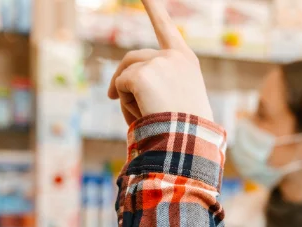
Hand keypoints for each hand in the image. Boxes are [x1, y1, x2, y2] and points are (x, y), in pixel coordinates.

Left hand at [108, 0, 212, 124]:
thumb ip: (159, 84)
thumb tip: (116, 89)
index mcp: (186, 60)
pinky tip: (142, 112)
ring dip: (124, 94)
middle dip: (121, 78)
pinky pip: (120, 85)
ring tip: (141, 114)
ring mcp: (157, 62)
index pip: (165, 27)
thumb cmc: (185, 128)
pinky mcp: (142, 73)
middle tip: (112, 98)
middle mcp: (173, 56)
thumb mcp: (180, 99)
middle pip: (134, 57)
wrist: (189, 139)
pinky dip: (124, 101)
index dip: (153, 7)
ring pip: (126, 72)